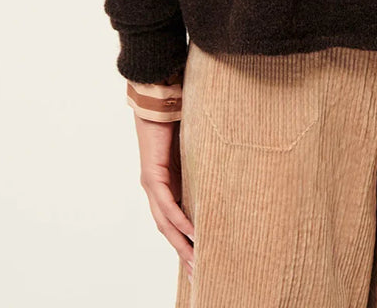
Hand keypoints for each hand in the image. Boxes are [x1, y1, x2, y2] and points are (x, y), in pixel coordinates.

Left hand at [135, 115, 194, 279]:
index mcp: (165, 185)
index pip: (173, 221)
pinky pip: (167, 205)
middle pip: (168, 230)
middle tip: (197, 274)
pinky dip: (179, 221)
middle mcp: (155, 189)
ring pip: (165, 223)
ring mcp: (152, 184)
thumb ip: (203, 166)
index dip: (184, 242)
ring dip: (181, 244)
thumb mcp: (194, 152)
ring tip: (196, 262)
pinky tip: (192, 234)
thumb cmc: (176, 121)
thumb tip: (225, 176)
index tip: (198, 260)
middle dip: (183, 252)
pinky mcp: (152, 176)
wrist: (159, 102)